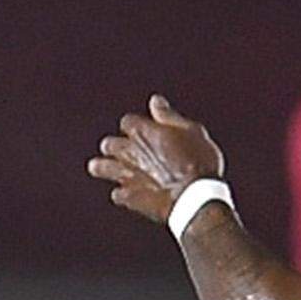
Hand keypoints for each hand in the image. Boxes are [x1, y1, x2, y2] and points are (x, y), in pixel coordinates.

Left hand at [89, 96, 228, 226]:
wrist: (196, 198)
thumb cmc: (199, 162)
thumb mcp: (191, 131)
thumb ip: (168, 116)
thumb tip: (155, 101)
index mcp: (143, 132)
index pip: (127, 121)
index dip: (135, 127)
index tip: (143, 131)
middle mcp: (129, 152)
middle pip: (109, 144)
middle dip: (114, 146)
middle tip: (123, 151)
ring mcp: (126, 175)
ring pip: (101, 167)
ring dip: (103, 166)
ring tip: (101, 168)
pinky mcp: (129, 197)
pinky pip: (116, 194)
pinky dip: (122, 193)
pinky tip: (128, 193)